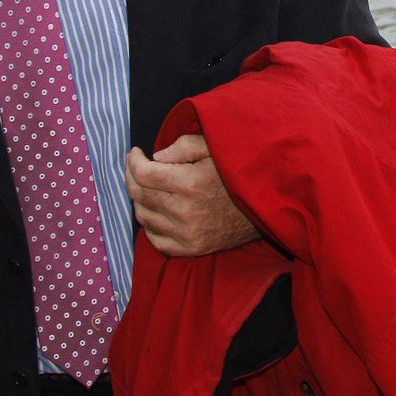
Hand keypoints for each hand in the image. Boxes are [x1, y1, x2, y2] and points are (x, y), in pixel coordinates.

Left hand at [125, 134, 260, 256]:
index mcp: (191, 183)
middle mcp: (185, 212)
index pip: (143, 174)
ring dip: (140, 199)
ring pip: (143, 216)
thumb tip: (156, 156)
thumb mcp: (216, 149)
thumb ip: (185, 146)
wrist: (264, 208)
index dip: (133, 161)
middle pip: (139, 194)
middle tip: (135, 167)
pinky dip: (150, 224)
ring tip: (148, 187)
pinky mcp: (190, 249)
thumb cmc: (237, 173)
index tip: (135, 153)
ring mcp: (186, 234)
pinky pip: (154, 239)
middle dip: (131, 176)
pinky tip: (156, 211)